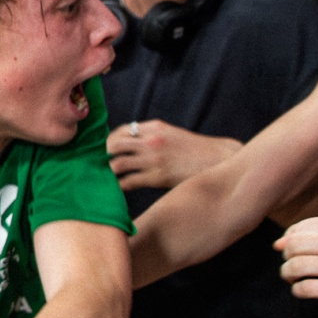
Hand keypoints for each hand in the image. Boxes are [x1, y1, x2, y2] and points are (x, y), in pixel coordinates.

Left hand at [105, 119, 240, 191]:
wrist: (219, 160)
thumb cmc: (194, 150)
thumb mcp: (172, 134)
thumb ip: (151, 136)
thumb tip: (129, 144)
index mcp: (154, 127)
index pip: (121, 130)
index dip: (109, 140)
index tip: (105, 149)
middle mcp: (151, 141)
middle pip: (113, 145)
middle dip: (102, 155)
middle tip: (98, 164)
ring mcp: (153, 159)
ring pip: (117, 164)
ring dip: (107, 172)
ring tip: (104, 178)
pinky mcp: (157, 177)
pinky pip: (129, 182)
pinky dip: (119, 186)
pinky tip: (117, 190)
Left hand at [276, 211, 317, 311]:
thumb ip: (312, 235)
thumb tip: (277, 244)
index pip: (298, 229)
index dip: (288, 242)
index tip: (294, 252)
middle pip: (294, 246)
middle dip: (286, 258)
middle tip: (292, 266)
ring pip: (297, 266)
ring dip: (287, 274)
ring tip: (293, 278)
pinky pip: (305, 288)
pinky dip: (297, 290)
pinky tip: (304, 290)